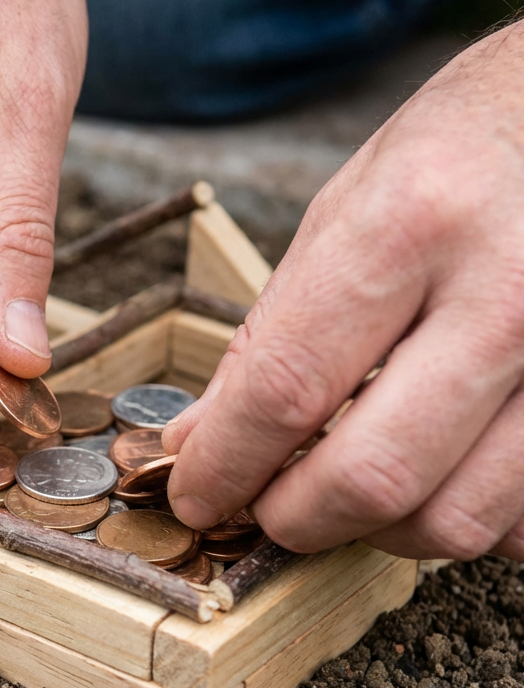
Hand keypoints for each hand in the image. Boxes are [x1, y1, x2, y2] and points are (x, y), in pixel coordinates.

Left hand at [163, 22, 523, 560]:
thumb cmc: (455, 156)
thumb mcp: (343, 212)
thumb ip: (271, 336)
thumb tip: (199, 441)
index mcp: (410, 224)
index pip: (287, 388)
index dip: (224, 464)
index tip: (195, 495)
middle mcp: (506, 289)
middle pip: (372, 474)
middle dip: (293, 519)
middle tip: (265, 511)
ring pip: (455, 519)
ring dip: (375, 531)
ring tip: (346, 489)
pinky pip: (522, 521)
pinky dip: (459, 519)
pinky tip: (432, 478)